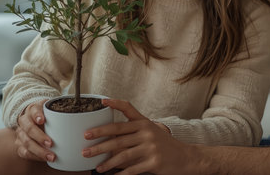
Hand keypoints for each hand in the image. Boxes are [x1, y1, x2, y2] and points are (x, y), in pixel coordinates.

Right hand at [15, 99, 55, 162]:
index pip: (33, 110)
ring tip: (51, 156)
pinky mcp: (20, 145)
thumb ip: (61, 110)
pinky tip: (44, 158)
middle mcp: (24, 121)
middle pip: (29, 129)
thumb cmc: (46, 113)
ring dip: (39, 151)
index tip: (42, 120)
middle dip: (40, 137)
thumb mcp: (52, 108)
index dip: (37, 115)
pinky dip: (35, 156)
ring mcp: (21, 133)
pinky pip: (25, 153)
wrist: (33, 118)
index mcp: (33, 109)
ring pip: (26, 143)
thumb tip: (78, 115)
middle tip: (51, 143)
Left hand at [83, 98, 197, 174]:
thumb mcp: (151, 133)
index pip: (128, 108)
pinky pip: (132, 169)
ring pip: (122, 154)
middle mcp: (146, 131)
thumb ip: (133, 133)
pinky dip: (120, 174)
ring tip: (96, 166)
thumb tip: (108, 140)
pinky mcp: (153, 161)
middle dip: (99, 140)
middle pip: (118, 134)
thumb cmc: (164, 145)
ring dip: (106, 162)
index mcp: (144, 122)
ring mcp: (150, 147)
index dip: (115, 103)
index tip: (102, 101)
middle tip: (85, 144)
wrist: (184, 157)